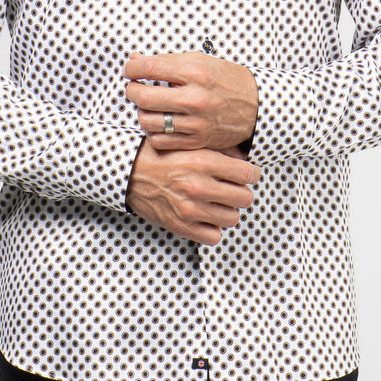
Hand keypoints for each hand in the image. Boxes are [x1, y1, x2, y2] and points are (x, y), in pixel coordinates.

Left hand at [123, 51, 258, 153]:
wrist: (256, 106)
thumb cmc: (227, 80)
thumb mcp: (200, 61)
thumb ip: (166, 61)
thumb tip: (135, 60)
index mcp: (196, 73)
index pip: (149, 68)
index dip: (132, 68)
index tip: (130, 70)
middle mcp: (195, 98)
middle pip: (144, 97)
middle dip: (132, 90)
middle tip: (134, 87)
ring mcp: (196, 122)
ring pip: (148, 121)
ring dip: (141, 112)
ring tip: (147, 105)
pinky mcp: (197, 141)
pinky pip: (160, 140)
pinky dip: (153, 131)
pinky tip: (158, 122)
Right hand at [126, 138, 260, 245]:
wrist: (130, 172)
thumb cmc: (162, 156)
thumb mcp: (191, 144)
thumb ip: (220, 150)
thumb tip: (245, 159)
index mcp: (203, 162)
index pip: (247, 174)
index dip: (251, 174)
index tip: (246, 175)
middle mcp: (198, 186)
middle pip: (244, 198)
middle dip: (240, 192)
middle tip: (231, 188)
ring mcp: (189, 209)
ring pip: (232, 218)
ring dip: (227, 210)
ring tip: (216, 202)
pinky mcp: (181, 226)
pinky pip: (214, 236)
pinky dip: (212, 227)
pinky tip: (205, 215)